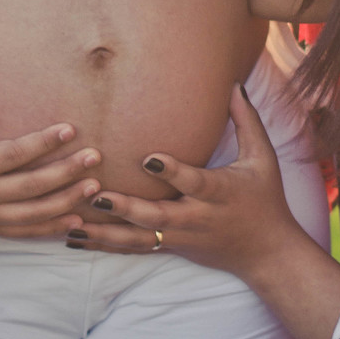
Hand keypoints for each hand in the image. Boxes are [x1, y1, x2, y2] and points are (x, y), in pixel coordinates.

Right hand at [0, 106, 101, 248]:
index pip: (14, 154)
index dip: (43, 142)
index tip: (69, 129)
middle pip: (33, 184)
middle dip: (67, 171)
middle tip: (95, 157)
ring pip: (36, 212)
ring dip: (67, 199)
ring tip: (94, 186)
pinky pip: (27, 232)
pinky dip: (52, 228)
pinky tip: (75, 221)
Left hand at [66, 84, 295, 278]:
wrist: (268, 254)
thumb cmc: (266, 200)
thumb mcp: (263, 159)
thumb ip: (246, 121)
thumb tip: (234, 84)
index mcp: (220, 193)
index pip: (195, 181)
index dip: (173, 171)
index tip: (148, 158)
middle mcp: (197, 218)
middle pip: (158, 216)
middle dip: (126, 208)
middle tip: (96, 195)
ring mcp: (181, 236)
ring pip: (139, 239)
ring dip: (105, 232)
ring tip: (71, 223)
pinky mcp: (170, 246)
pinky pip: (134, 248)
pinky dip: (105, 244)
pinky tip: (74, 238)